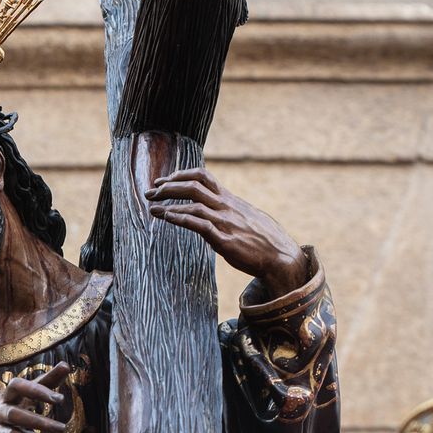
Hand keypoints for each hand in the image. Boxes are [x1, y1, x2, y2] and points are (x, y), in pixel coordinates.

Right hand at [0, 362, 70, 432]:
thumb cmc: (4, 408)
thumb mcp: (20, 395)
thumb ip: (44, 382)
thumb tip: (66, 365)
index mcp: (5, 396)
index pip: (17, 386)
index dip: (37, 390)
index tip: (59, 399)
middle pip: (16, 414)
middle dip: (40, 422)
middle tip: (62, 428)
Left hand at [146, 168, 310, 298]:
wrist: (282, 257)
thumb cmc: (264, 239)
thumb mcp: (245, 217)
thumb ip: (228, 211)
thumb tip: (213, 210)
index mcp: (230, 200)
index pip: (203, 177)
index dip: (180, 175)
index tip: (164, 180)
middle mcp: (227, 207)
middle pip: (194, 186)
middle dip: (169, 186)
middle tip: (150, 191)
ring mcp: (226, 223)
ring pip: (194, 205)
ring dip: (169, 204)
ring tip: (152, 207)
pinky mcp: (226, 241)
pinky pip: (200, 226)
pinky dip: (180, 219)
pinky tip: (166, 217)